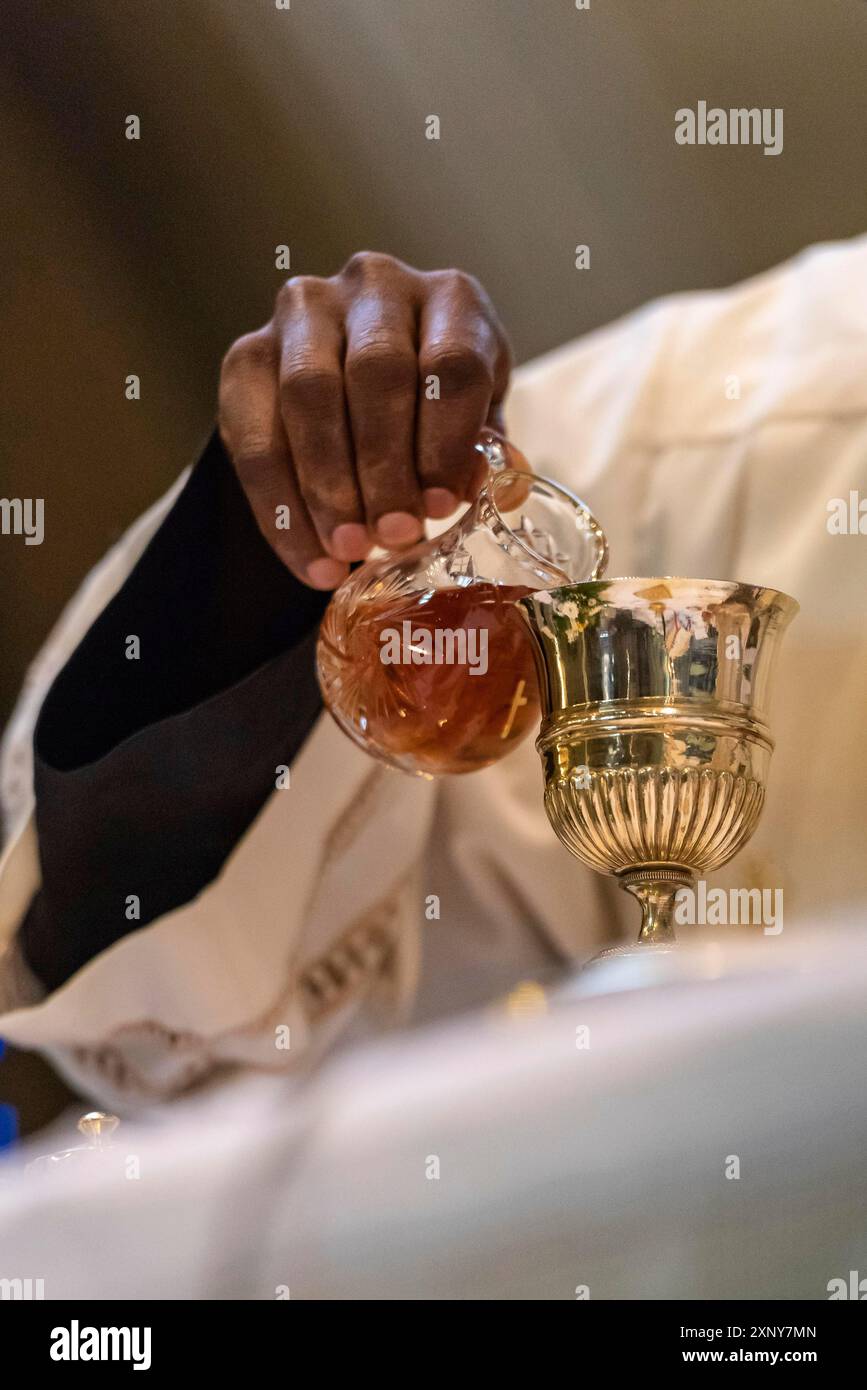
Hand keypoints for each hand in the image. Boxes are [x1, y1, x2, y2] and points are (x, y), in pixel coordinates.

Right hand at [218, 251, 511, 587]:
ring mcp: (304, 311)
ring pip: (308, 394)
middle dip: (384, 465)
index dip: (445, 440)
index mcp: (451, 298)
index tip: (441, 507)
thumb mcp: (473, 421)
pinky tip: (310, 559)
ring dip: (328, 486)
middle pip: (376, 371)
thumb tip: (486, 490)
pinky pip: (255, 437)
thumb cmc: (434, 407)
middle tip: (393, 534)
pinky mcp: (246, 354)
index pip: (451, 360)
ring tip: (348, 550)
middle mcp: (375, 286)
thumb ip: (480, 451)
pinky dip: (281, 510)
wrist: (356, 389)